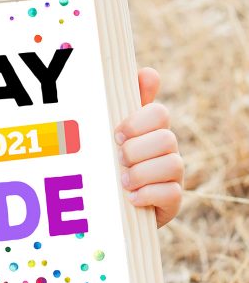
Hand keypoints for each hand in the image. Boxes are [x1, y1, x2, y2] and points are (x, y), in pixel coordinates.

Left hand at [115, 68, 183, 228]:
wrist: (109, 208)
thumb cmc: (110, 165)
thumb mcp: (112, 137)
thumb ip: (124, 105)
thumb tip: (148, 73)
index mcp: (152, 131)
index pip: (159, 113)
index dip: (138, 121)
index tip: (117, 134)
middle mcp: (167, 151)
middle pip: (166, 138)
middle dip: (137, 150)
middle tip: (118, 159)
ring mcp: (172, 177)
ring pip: (173, 164)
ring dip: (141, 173)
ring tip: (123, 181)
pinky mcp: (172, 201)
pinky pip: (172, 193)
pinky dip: (148, 194)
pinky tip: (131, 197)